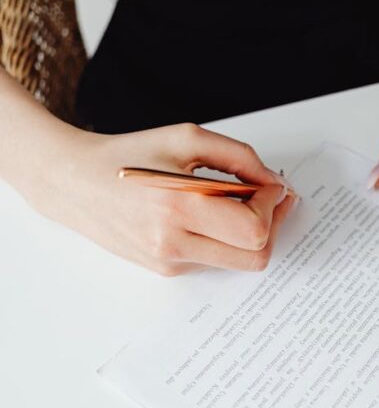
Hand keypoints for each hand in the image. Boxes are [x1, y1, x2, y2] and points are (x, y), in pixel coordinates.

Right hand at [20, 123, 294, 275]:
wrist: (75, 181)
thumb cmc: (130, 155)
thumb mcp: (187, 138)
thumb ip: (240, 157)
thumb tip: (274, 183)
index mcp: (178, 207)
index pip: (253, 229)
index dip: (274, 206)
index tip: (272, 185)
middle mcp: (172, 243)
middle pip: (255, 256)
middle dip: (272, 225)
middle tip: (270, 199)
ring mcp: (168, 261)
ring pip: (239, 262)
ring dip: (250, 234)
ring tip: (238, 203)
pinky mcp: (165, 269)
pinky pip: (214, 259)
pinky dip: (224, 239)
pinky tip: (210, 214)